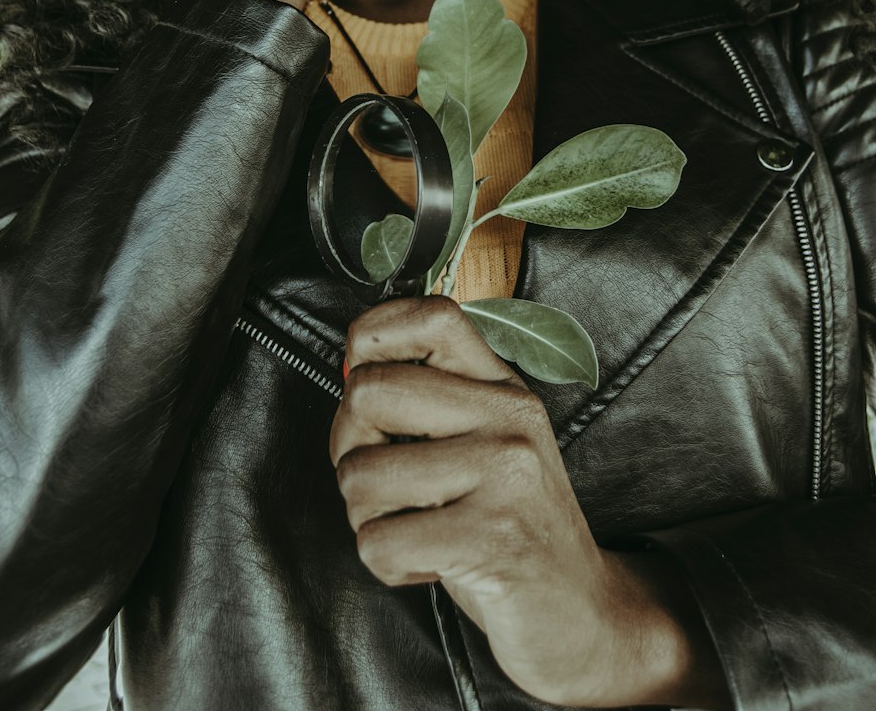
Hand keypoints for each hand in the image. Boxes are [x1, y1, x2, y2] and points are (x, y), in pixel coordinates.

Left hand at [331, 296, 731, 708]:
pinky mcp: (491, 539)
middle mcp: (508, 419)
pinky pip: (379, 541)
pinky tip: (426, 565)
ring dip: (366, 516)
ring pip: (360, 475)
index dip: (373, 335)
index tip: (362, 376)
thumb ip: (431, 399)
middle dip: (349, 448)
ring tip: (412, 527)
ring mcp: (504, 476)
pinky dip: (386, 565)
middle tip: (384, 482)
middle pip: (368, 392)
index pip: (431, 314)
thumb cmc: (510, 526)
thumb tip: (349, 367)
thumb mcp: (485, 443)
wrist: (580, 617)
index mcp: (503, 387)